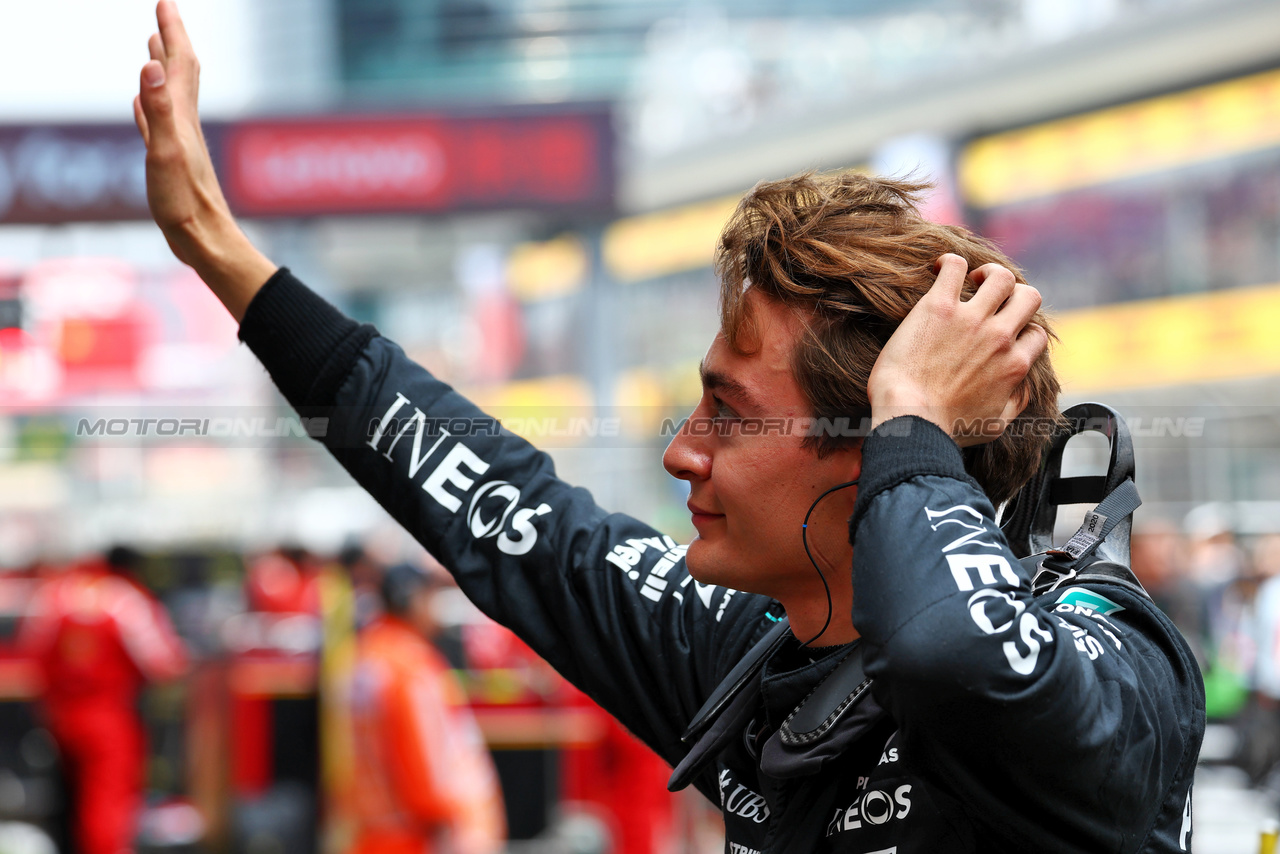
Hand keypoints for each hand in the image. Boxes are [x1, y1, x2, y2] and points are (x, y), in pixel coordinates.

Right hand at [134, 0, 274, 320]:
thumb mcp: (166, 154)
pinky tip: (143, 103)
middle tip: (162, 13)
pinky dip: (150, 105)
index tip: (164, 2)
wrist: (205, 242)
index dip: (171, 30)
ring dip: (162, 67)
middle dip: (170, 39)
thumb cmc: (185, 205)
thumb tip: (151, 66)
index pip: (177, 63)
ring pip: (170, 95)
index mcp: (181, 119)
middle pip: (178, 72)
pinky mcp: (172, 163)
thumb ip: (159, 111)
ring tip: (153, 48)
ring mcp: (178, 143)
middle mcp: (184, 126)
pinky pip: (158, 124)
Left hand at [867, 254, 1047, 445]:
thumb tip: (1024, 385)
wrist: (910, 421)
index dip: (1022, 331)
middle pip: (1029, 296)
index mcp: (1014, 365)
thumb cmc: (947, 429)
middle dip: (1014, 294)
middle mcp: (998, 337)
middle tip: (989, 301)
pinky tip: (938, 270)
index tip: (1002, 333)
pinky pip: (954, 266)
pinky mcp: (938, 306)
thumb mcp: (995, 425)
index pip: (1036, 334)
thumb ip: (1016, 403)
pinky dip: (949, 262)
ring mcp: (969, 319)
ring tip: (968, 281)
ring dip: (987, 273)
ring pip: (999, 276)